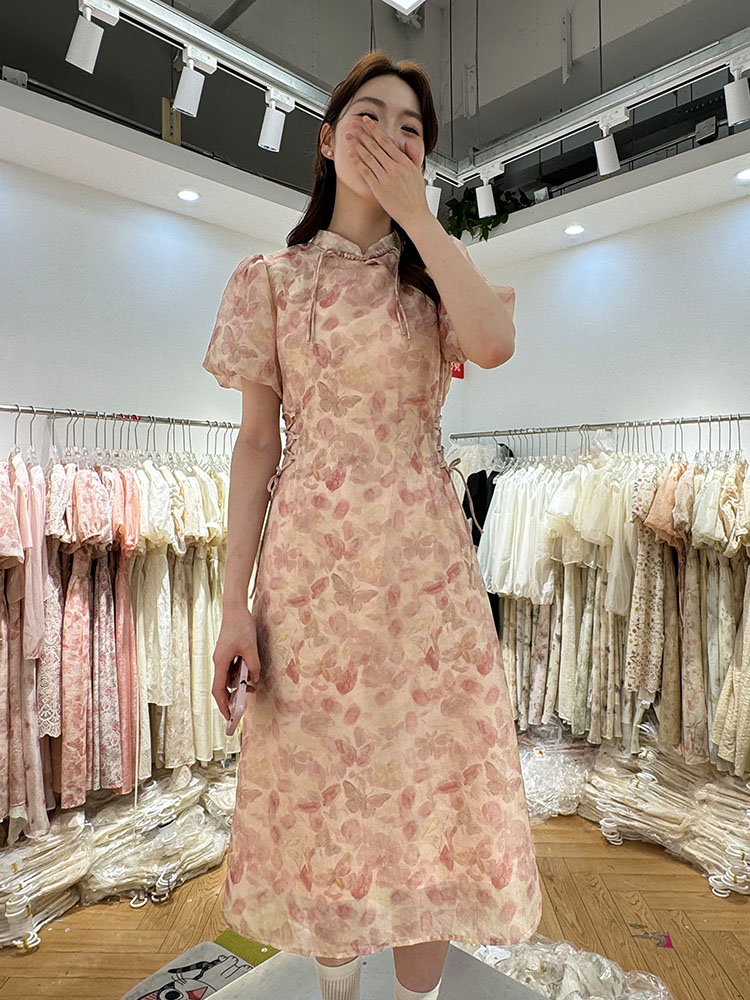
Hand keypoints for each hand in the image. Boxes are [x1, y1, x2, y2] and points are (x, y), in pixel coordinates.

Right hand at [212, 608, 261, 720]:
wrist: (235, 608)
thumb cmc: (241, 626)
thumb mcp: (251, 648)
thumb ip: (254, 666)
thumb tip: (255, 680)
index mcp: (221, 662)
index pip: (218, 690)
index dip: (223, 704)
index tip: (229, 716)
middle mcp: (219, 661)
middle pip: (222, 686)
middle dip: (230, 698)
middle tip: (241, 709)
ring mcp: (222, 657)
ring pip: (228, 677)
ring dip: (238, 685)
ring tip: (251, 689)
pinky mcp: (227, 652)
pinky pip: (231, 669)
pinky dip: (239, 675)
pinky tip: (250, 675)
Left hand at [347, 117, 431, 231]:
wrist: (415, 215)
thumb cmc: (416, 197)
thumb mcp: (418, 172)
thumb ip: (412, 156)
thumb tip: (407, 143)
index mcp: (404, 162)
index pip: (386, 141)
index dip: (374, 130)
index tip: (367, 121)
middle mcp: (395, 168)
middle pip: (375, 146)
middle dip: (362, 133)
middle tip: (353, 124)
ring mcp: (386, 178)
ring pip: (369, 157)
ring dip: (357, 145)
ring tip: (349, 136)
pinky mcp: (379, 189)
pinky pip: (366, 172)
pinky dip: (358, 162)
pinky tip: (351, 155)